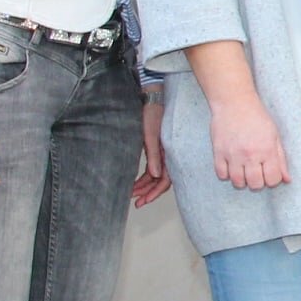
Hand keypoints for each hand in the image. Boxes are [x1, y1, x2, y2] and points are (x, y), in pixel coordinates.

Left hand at [130, 90, 169, 206]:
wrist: (151, 98)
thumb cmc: (152, 114)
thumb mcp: (151, 136)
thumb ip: (154, 156)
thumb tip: (156, 176)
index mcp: (168, 154)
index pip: (165, 181)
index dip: (154, 193)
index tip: (143, 201)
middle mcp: (166, 156)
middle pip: (160, 181)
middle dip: (148, 193)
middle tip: (136, 202)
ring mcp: (160, 153)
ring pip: (154, 176)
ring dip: (144, 186)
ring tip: (132, 193)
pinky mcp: (154, 149)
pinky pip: (151, 167)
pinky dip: (144, 176)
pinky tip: (136, 181)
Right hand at [210, 89, 288, 190]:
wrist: (234, 102)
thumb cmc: (256, 116)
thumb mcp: (274, 135)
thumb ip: (281, 159)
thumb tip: (286, 179)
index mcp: (267, 150)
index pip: (273, 179)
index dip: (272, 180)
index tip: (269, 174)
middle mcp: (250, 154)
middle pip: (255, 184)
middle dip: (257, 182)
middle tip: (256, 172)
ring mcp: (233, 154)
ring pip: (237, 182)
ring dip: (242, 180)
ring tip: (243, 170)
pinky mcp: (218, 152)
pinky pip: (221, 174)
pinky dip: (226, 174)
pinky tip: (231, 165)